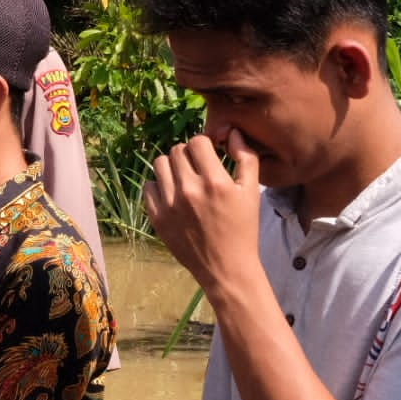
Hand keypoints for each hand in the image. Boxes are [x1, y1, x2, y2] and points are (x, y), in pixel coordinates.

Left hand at [142, 130, 264, 294]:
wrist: (225, 267)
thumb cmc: (242, 228)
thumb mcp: (252, 192)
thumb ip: (245, 157)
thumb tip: (231, 132)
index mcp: (215, 182)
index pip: (197, 142)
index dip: (204, 144)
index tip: (208, 154)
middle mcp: (189, 190)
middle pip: (176, 150)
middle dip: (188, 154)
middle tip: (197, 167)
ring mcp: (169, 204)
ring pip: (160, 165)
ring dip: (171, 167)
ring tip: (183, 178)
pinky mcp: (156, 217)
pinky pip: (148, 187)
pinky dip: (159, 186)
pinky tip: (172, 194)